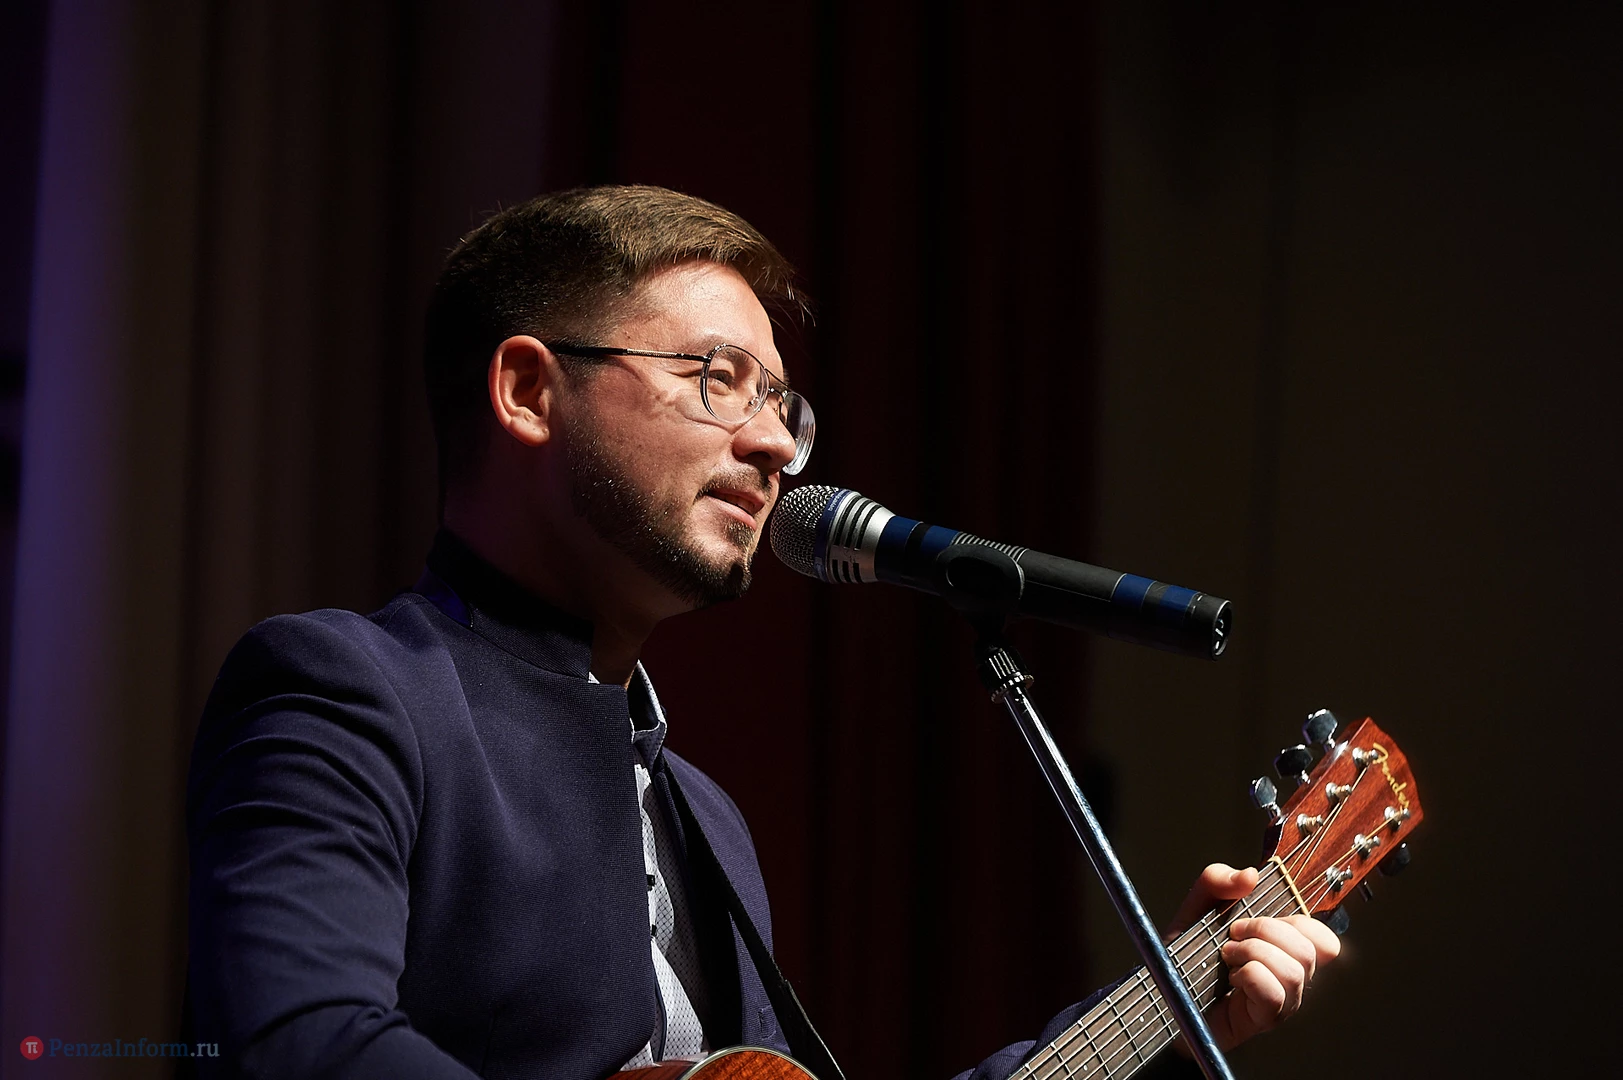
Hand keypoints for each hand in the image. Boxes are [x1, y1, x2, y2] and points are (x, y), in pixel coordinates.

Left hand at [1166, 863, 1341, 1049]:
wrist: (1168, 992)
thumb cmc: (1189, 953)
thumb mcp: (1198, 906)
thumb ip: (1218, 880)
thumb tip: (1250, 875)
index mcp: (1284, 949)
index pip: (1324, 940)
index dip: (1298, 922)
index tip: (1255, 917)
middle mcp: (1290, 976)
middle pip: (1309, 950)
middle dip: (1265, 931)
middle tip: (1233, 934)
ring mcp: (1282, 1001)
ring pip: (1294, 972)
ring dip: (1253, 953)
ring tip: (1228, 955)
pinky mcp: (1265, 1019)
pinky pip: (1273, 994)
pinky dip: (1249, 976)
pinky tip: (1232, 977)